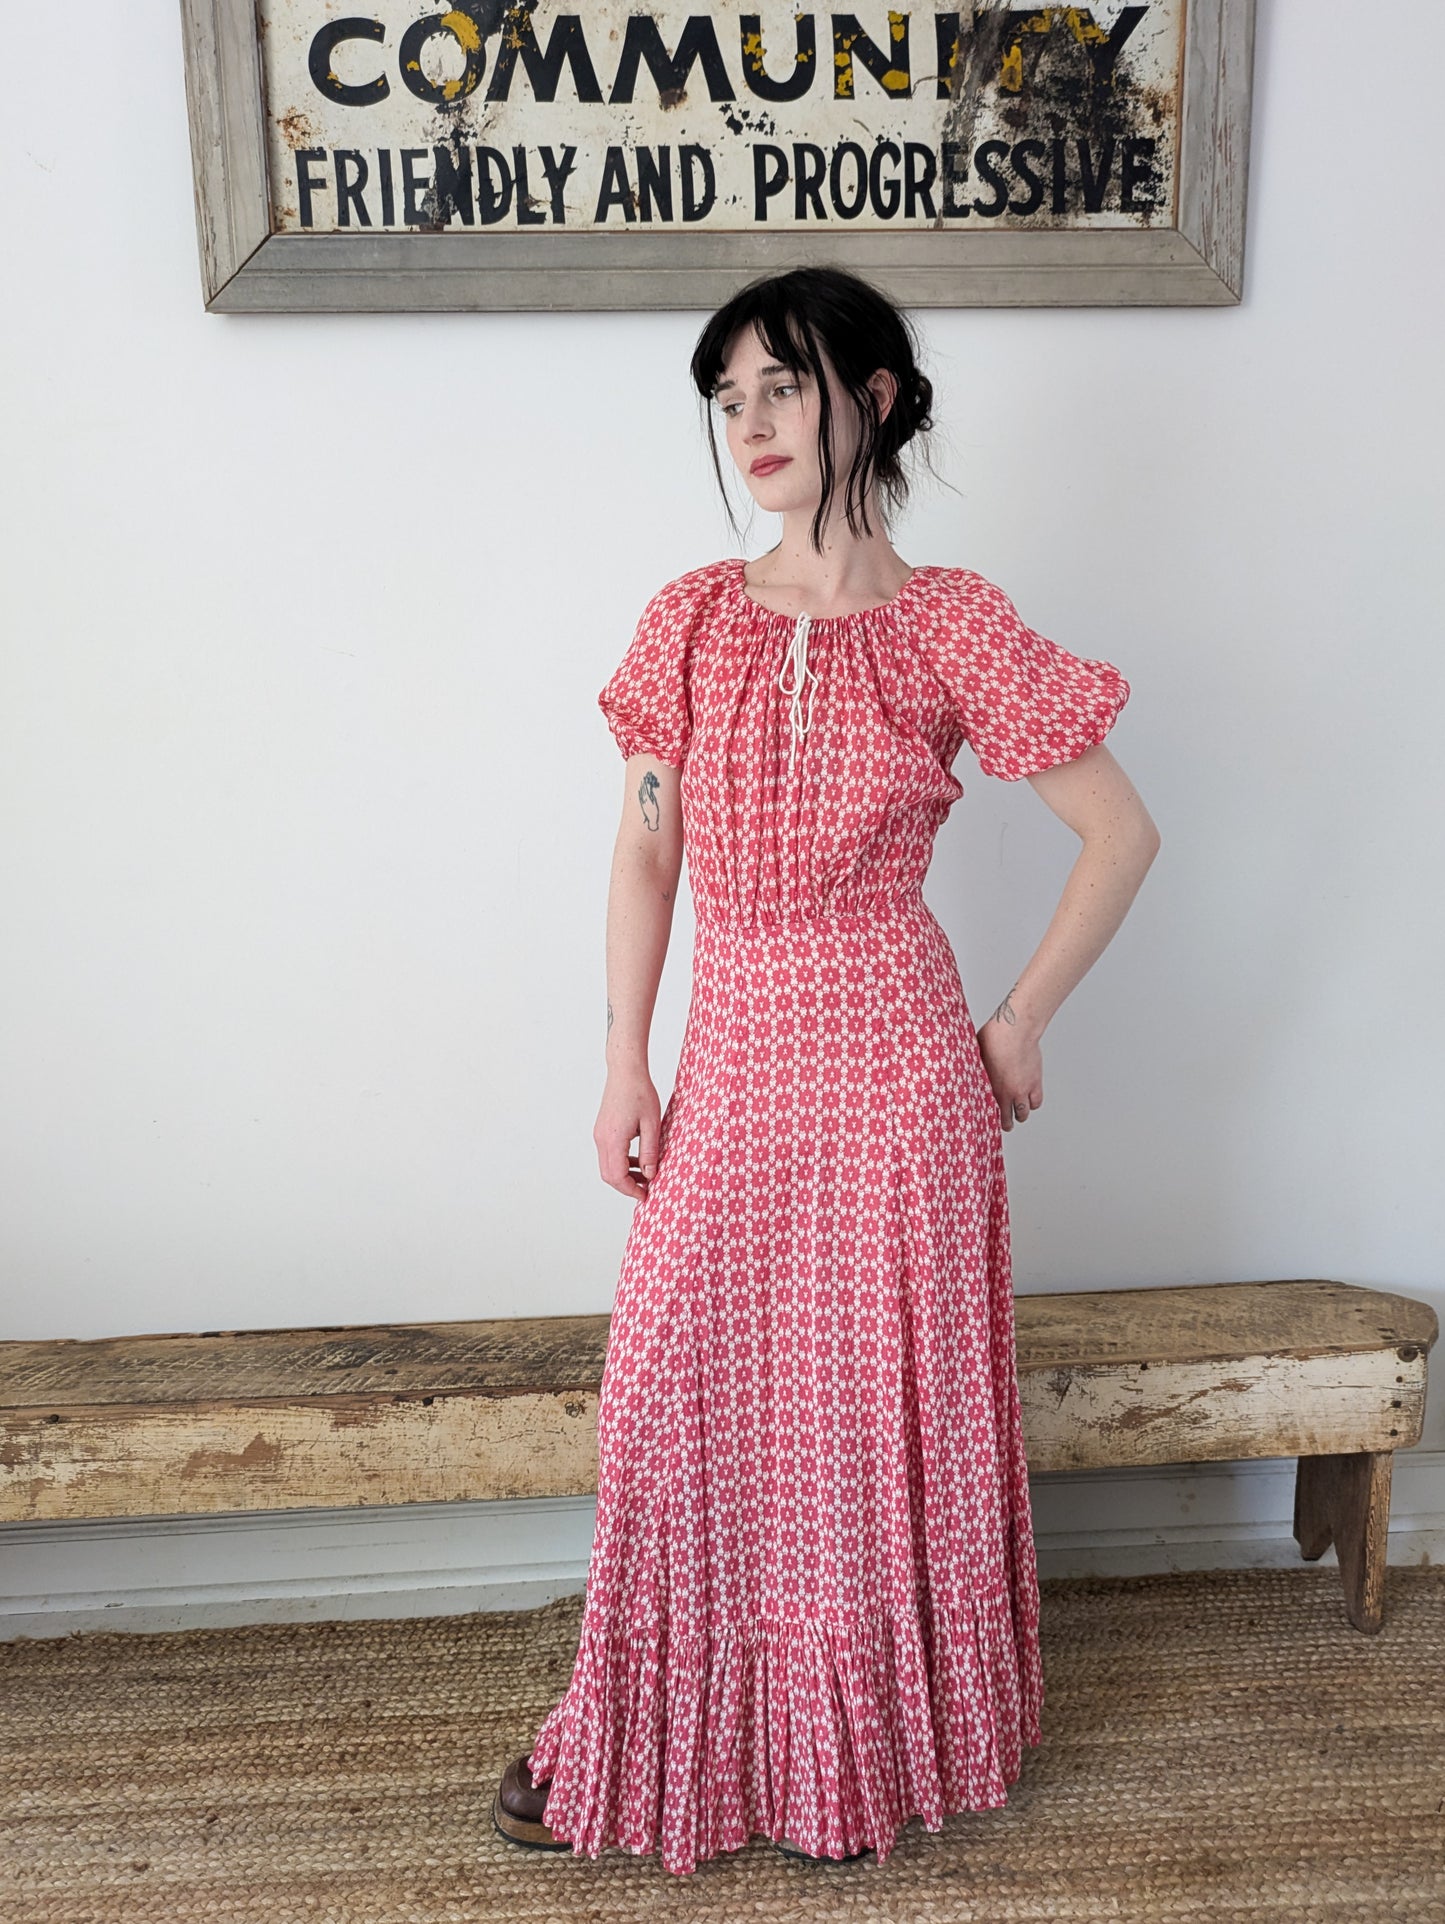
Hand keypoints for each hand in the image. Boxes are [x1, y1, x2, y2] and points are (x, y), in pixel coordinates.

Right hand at [594, 1069, 661, 1199]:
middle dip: (626, 1186)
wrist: (625, 1071)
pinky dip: (621, 1163)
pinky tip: (638, 1159)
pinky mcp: (602, 1130)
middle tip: (645, 1189)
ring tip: (645, 1175)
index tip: (646, 1195)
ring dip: (624, 1175)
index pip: (617, 1176)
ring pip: (607, 1166)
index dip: (631, 1190)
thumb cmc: (640, 1092)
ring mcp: (599, 1134)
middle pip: (608, 1175)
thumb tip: (650, 1174)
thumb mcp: (652, 1124)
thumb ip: (650, 1151)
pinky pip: (608, 1154)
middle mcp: (602, 1139)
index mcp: (613, 1139)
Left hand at [976, 1004, 1043, 1132]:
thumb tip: (967, 1073)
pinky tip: (1029, 1099)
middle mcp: (1010, 1093)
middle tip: (1006, 1122)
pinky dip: (1033, 1103)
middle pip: (1011, 1119)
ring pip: (1025, 1112)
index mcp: (992, 1089)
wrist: (1015, 1032)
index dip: (991, 1122)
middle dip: (1007, 1122)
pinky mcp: (1036, 1081)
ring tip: (1018, 1110)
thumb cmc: (993, 1040)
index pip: (992, 1116)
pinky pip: (1037, 1101)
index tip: (989, 1123)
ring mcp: (1025, 1088)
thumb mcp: (977, 1059)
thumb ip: (976, 1072)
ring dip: (1021, 1113)